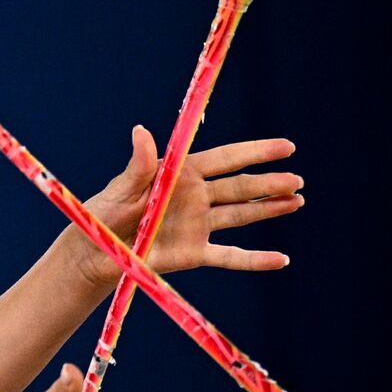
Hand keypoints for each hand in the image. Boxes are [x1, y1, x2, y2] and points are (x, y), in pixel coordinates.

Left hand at [70, 125, 303, 287]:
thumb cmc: (102, 214)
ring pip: (241, 215)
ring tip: (296, 200)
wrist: (94, 252)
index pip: (225, 160)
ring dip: (268, 209)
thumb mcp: (121, 188)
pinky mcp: (194, 253)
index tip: (286, 146)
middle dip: (269, 182)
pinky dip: (254, 260)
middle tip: (297, 179)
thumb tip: (141, 131)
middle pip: (239, 187)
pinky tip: (280, 260)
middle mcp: (194, 198)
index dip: (256, 152)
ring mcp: (197, 226)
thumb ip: (139, 165)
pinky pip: (230, 256)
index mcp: (180, 174)